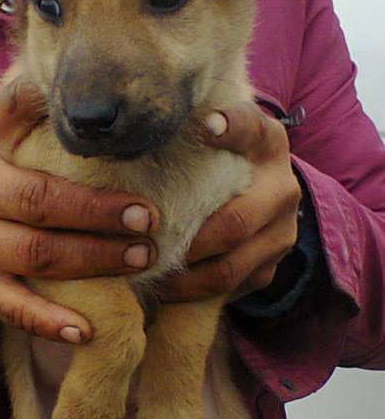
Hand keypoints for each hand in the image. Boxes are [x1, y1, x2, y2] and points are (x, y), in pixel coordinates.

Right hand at [0, 80, 158, 342]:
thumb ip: (31, 99)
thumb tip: (83, 79)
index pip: (39, 182)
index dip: (94, 200)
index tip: (147, 207)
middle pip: (38, 223)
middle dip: (100, 231)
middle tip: (152, 238)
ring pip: (32, 265)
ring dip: (90, 269)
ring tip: (139, 267)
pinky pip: (10, 309)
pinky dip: (46, 323)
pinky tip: (85, 332)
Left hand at [159, 103, 300, 301]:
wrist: (257, 195)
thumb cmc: (216, 161)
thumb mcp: (213, 136)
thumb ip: (192, 128)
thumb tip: (135, 126)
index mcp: (267, 144)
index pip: (251, 130)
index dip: (231, 128)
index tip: (206, 127)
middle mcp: (283, 187)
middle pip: (235, 222)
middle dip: (186, 241)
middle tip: (145, 245)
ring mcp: (282, 233)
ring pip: (229, 267)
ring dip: (183, 277)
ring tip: (147, 273)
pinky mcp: (270, 268)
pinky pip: (230, 288)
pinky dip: (193, 293)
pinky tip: (163, 287)